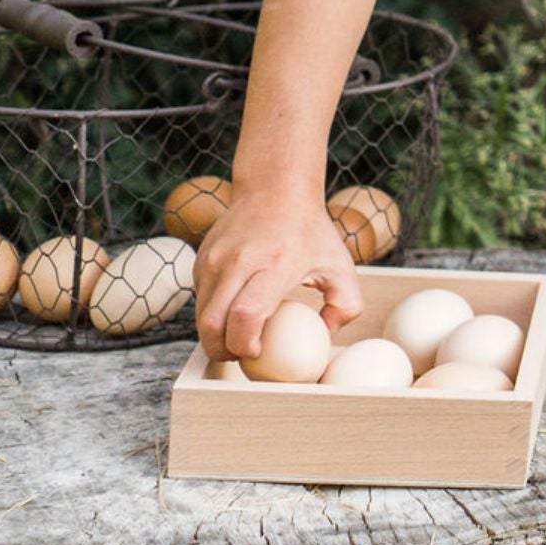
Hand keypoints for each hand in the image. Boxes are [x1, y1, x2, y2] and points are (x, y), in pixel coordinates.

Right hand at [193, 187, 361, 364]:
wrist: (276, 187)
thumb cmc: (310, 230)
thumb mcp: (340, 265)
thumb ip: (346, 304)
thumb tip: (326, 336)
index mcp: (274, 263)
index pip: (246, 314)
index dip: (245, 344)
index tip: (257, 352)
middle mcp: (238, 261)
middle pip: (212, 322)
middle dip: (222, 351)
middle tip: (241, 356)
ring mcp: (214, 258)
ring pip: (200, 314)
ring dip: (213, 336)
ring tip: (236, 338)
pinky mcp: (201, 258)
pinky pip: (199, 298)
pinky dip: (211, 314)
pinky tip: (231, 312)